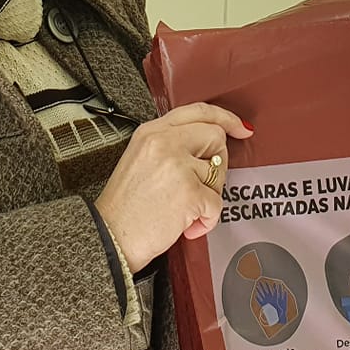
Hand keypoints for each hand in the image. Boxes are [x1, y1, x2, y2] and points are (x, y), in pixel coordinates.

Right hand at [94, 103, 252, 270]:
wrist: (110, 238)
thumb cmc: (125, 207)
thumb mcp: (141, 158)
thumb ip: (171, 144)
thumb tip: (208, 143)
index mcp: (152, 132)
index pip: (198, 111)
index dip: (225, 117)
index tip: (240, 126)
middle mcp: (164, 142)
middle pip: (215, 136)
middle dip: (217, 162)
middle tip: (201, 184)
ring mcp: (178, 165)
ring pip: (218, 171)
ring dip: (208, 195)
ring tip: (185, 208)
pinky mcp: (189, 192)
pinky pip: (217, 203)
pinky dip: (206, 220)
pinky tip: (187, 225)